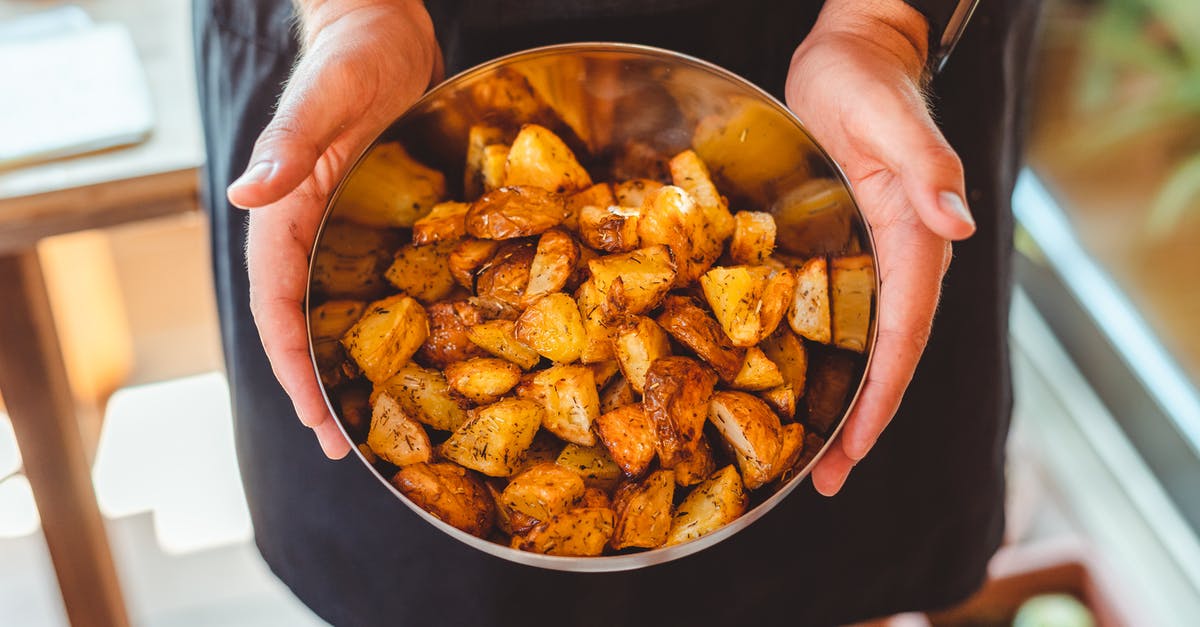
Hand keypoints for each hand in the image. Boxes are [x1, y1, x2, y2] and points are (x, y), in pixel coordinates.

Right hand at [226, 0, 440, 458]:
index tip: (315, 418)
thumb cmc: (353, 54)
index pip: (277, 306)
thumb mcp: (326, 95)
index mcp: (284, 213)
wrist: (383, 29)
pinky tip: (412, 357)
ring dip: (348, 368)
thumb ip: (289, 143)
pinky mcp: (373, 223)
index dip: (292, 367)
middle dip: (318, 388)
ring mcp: (340, 230)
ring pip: (334, 313)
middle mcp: (307, 232)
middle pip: (301, 326)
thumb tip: (248, 193)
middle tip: (344, 449)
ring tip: (372, 424)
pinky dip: (382, 327)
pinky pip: (371, 285)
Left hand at [785, 0, 975, 494]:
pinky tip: (795, 385)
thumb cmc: (867, 78)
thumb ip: (926, 167)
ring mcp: (870, 255)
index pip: (904, 334)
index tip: (855, 446)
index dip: (882, 394)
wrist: (852, 52)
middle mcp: (899, 257)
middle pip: (887, 356)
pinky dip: (824, 358)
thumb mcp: (891, 118)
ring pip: (864, 345)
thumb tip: (959, 227)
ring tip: (812, 460)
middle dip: (861, 422)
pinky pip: (837, 314)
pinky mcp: (841, 246)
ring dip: (843, 404)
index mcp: (914, 237)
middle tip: (824, 483)